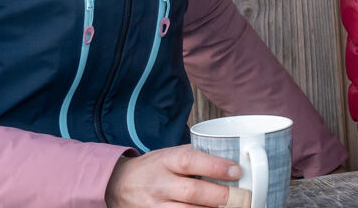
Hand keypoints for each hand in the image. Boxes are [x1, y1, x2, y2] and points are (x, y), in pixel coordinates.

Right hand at [105, 145, 239, 207]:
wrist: (117, 184)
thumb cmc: (152, 168)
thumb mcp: (168, 154)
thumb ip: (194, 155)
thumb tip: (231, 155)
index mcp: (165, 161)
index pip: (191, 161)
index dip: (215, 167)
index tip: (236, 171)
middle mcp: (159, 184)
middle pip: (192, 192)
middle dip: (220, 196)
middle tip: (241, 197)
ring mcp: (154, 205)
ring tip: (230, 207)